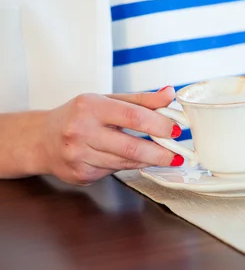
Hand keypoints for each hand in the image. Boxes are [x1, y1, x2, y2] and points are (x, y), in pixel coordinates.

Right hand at [36, 86, 181, 184]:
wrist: (41, 139)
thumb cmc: (78, 115)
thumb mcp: (108, 99)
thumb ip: (141, 100)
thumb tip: (169, 94)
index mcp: (90, 107)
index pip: (133, 116)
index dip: (159, 125)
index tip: (176, 129)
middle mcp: (81, 131)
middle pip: (131, 146)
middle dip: (160, 153)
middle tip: (177, 154)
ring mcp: (78, 156)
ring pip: (125, 162)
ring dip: (148, 161)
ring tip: (163, 156)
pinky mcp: (80, 175)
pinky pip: (115, 172)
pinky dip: (129, 165)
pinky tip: (134, 159)